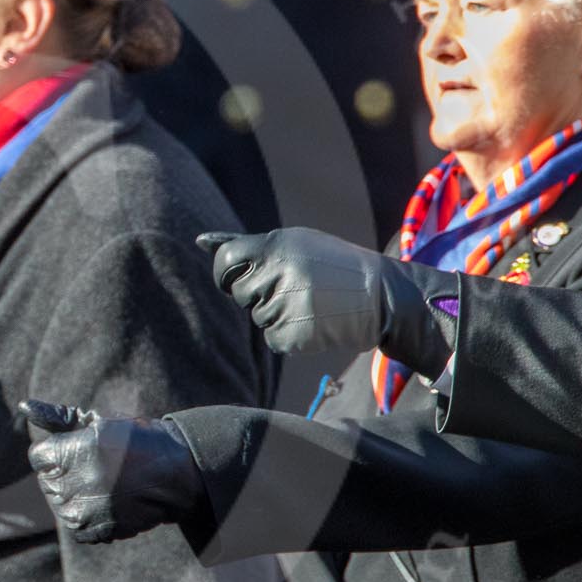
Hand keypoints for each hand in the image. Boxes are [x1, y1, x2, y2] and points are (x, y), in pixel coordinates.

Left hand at [19, 400, 207, 543]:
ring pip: (59, 503)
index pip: (38, 456)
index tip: (82, 448)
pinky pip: (76, 524)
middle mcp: (70, 486)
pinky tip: (109, 501)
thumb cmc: (136, 442)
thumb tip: (24, 406)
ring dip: (75, 494)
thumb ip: (57, 417)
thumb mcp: (98, 422)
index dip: (59, 449)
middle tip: (98, 465)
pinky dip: (88, 515)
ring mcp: (81, 514)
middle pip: (46, 480)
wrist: (174, 475)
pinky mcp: (93, 532)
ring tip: (105, 483)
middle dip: (65, 471)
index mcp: (68, 454)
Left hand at [198, 229, 457, 373]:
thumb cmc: (331, 266)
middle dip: (258, 293)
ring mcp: (286, 305)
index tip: (238, 277)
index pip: (226, 261)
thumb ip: (247, 245)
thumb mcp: (295, 243)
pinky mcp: (295, 335)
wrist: (381, 296)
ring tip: (310, 302)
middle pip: (240, 293)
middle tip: (294, 287)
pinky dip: (288, 335)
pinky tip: (314, 321)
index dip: (227, 272)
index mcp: (276, 246)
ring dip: (277, 314)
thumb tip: (201, 241)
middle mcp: (278, 274)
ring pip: (258, 317)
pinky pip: (273, 339)